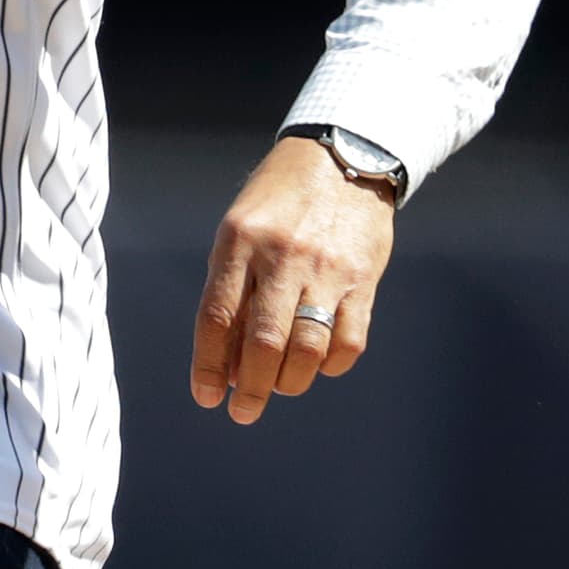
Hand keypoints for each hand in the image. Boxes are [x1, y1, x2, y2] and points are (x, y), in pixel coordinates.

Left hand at [190, 136, 395, 424]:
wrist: (341, 158)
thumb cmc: (279, 201)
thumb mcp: (240, 227)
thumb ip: (231, 288)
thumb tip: (228, 363)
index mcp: (239, 240)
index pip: (217, 316)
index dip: (209, 365)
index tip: (206, 396)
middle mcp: (280, 255)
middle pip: (262, 343)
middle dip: (251, 389)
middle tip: (244, 410)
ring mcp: (324, 269)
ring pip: (306, 351)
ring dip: (289, 383)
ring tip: (280, 385)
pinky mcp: (362, 280)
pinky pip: (348, 343)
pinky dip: (330, 366)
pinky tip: (318, 364)